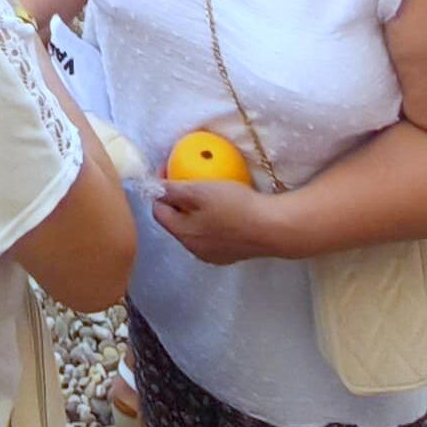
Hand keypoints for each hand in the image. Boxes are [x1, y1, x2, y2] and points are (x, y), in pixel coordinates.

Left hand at [151, 175, 290, 265]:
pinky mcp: (232, 254)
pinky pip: (213, 235)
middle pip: (176, 221)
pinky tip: (225, 208)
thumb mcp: (200, 191)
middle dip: (177, 201)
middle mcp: (194, 249)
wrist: (273, 228)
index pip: (158, 211)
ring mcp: (213, 255)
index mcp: (183, 234)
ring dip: (195, 211)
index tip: (169, 171)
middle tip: (187, 179)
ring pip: (195, 229)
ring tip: (206, 193)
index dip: (160, 189)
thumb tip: (153, 188)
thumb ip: (173, 190)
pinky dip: (212, 220)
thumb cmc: (235, 207)